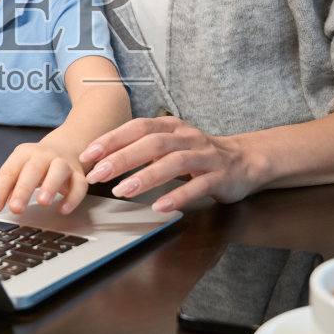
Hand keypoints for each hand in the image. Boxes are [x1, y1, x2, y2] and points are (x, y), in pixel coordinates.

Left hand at [0, 140, 90, 214]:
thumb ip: (9, 186)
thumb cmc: (37, 164)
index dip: (1, 190)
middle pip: (33, 170)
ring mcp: (63, 163)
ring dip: (50, 186)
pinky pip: (79, 184)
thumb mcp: (20, 169)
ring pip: (58, 171)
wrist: (65, 147)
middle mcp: (44, 156)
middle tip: (16, 208)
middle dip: (23, 189)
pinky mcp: (78, 174)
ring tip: (42, 202)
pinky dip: (73, 197)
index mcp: (24, 154)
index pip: (9, 171)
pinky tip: (63, 209)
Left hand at [80, 117, 258, 212]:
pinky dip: (178, 195)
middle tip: (97, 175)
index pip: (138, 127)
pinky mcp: (220, 176)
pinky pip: (198, 185)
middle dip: (122, 159)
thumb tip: (102, 158)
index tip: (89, 155)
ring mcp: (205, 156)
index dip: (112, 139)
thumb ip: (141, 148)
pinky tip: (160, 206)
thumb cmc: (198, 154)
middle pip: (152, 143)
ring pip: (174, 162)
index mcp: (171, 127)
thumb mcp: (170, 145)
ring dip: (146, 177)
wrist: (245, 160)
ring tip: (122, 191)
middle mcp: (187, 137)